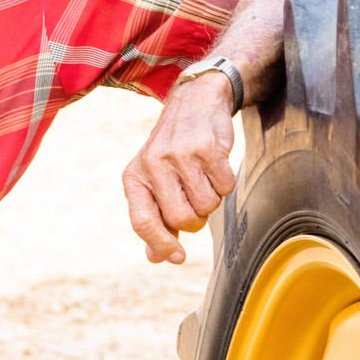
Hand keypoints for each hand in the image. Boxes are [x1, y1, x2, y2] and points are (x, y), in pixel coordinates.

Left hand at [123, 73, 235, 264]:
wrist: (196, 102)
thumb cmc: (174, 149)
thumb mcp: (154, 179)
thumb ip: (155, 218)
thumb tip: (156, 258)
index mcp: (134, 177)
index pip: (142, 222)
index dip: (161, 244)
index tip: (178, 258)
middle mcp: (153, 165)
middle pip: (181, 220)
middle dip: (195, 221)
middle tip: (196, 202)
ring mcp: (181, 156)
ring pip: (206, 206)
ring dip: (212, 200)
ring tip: (204, 178)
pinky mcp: (208, 148)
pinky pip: (225, 187)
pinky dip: (225, 183)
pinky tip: (216, 165)